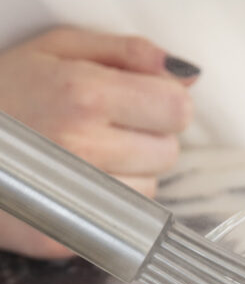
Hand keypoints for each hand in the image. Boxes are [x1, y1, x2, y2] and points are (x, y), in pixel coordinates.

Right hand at [0, 28, 196, 259]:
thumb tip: (187, 73)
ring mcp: (73, 195)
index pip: (177, 110)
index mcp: (85, 94)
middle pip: (168, 151)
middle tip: (104, 127)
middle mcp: (83, 147)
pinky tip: (75, 182)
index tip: (143, 102)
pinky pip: (121, 222)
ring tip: (86, 155)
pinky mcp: (64, 234)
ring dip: (131, 173)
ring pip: (151, 190)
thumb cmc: (2, 90)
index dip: (165, 104)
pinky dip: (110, 204)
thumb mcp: (56, 49)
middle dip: (147, 137)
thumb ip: (127, 53)